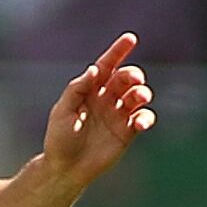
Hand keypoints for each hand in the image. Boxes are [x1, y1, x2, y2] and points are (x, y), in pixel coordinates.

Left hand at [42, 32, 154, 187]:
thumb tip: (95, 70)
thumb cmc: (59, 138)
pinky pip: (143, 118)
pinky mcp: (128, 131)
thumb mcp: (62, 111)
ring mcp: (119, 114)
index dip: (118, 51)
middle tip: (132, 80)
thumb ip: (77, 89)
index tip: (130, 38)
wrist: (65, 168)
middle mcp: (107, 98)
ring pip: (139, 95)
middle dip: (132, 75)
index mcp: (89, 90)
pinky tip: (140, 123)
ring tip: (139, 97)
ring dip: (142, 92)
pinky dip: (146, 117)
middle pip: (126, 78)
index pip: (106, 66)